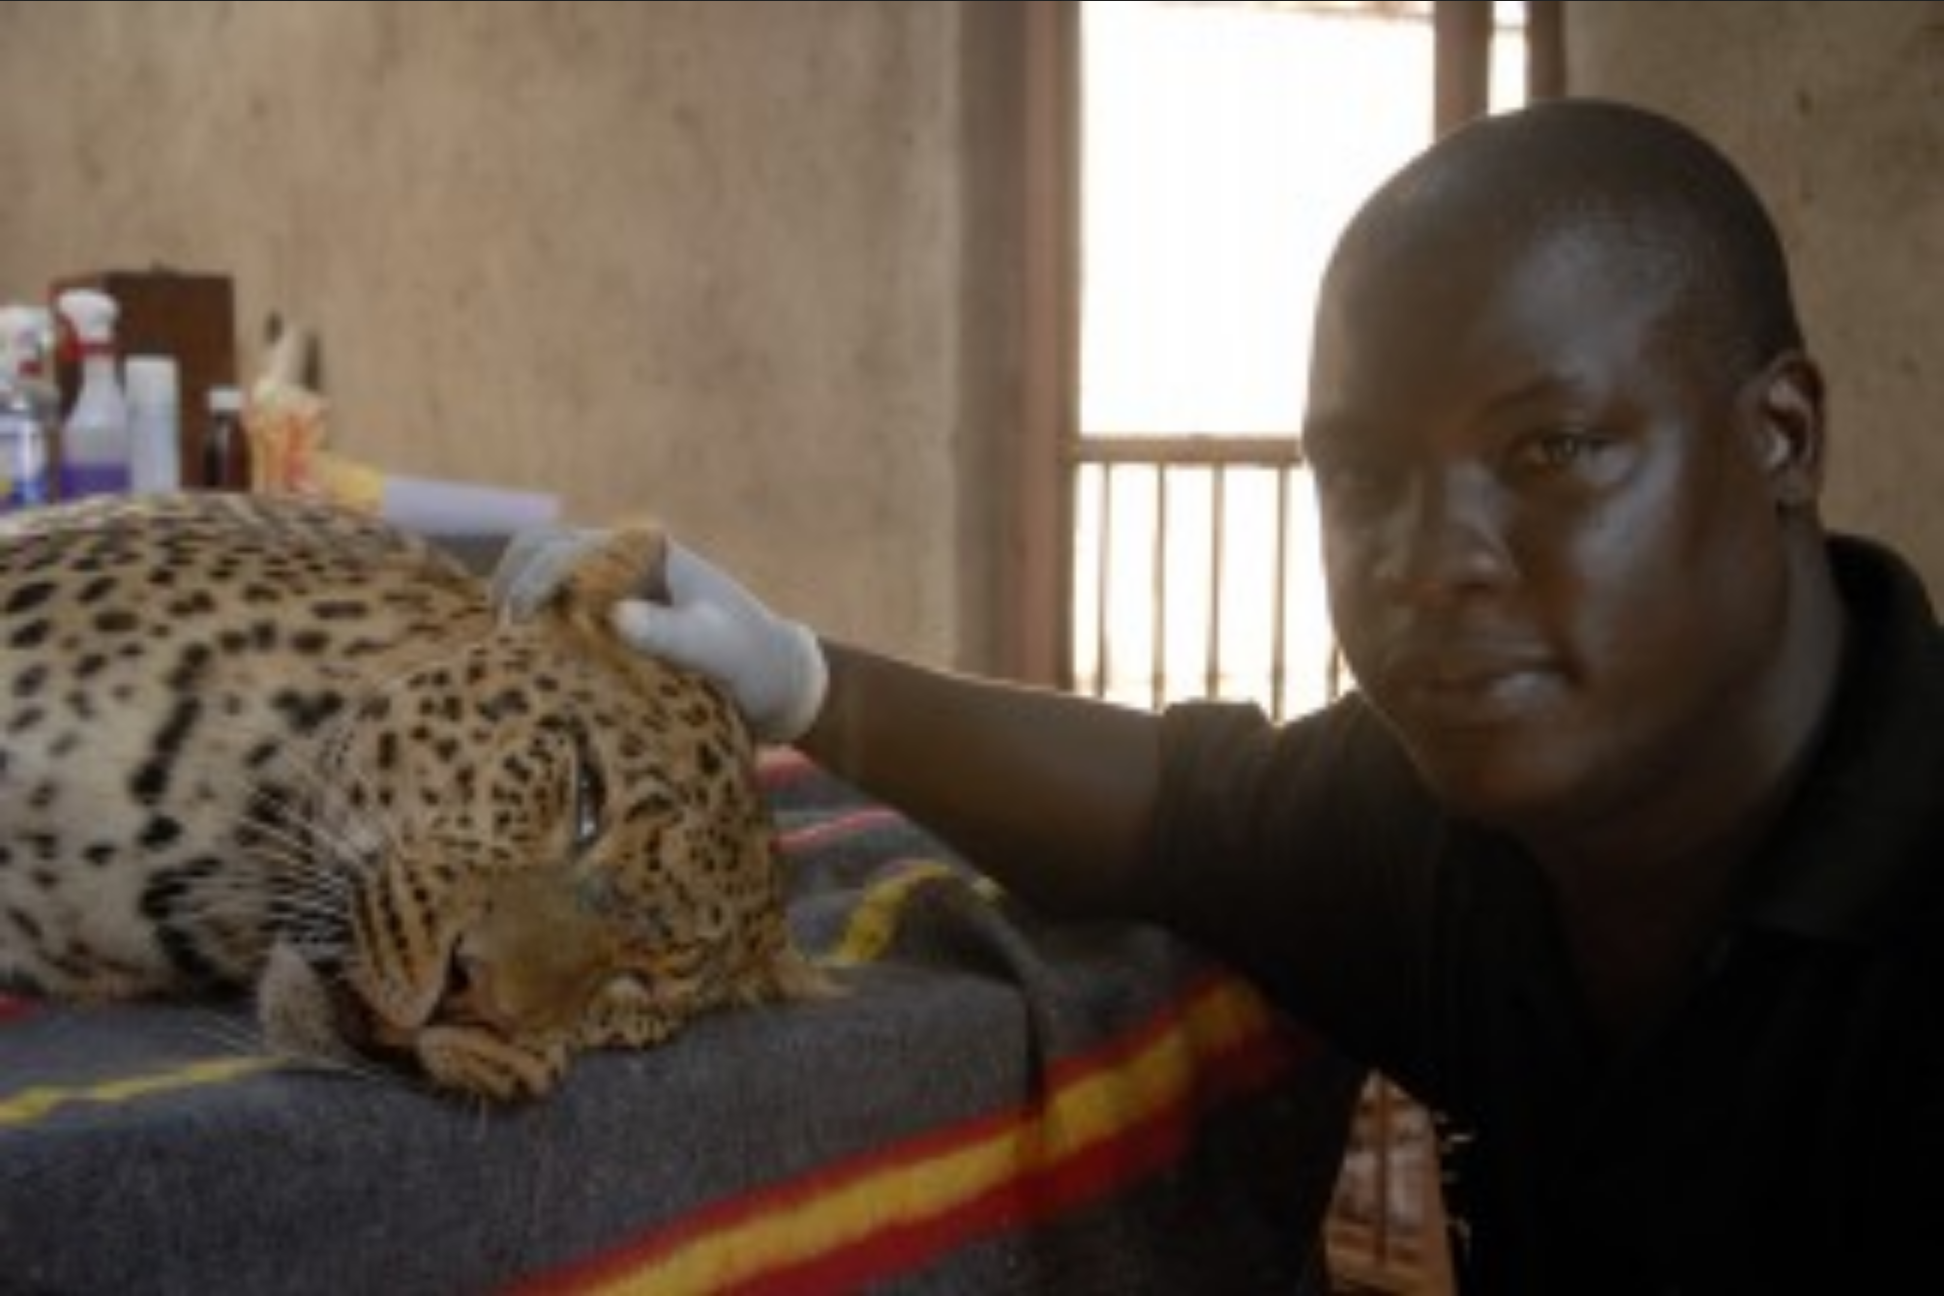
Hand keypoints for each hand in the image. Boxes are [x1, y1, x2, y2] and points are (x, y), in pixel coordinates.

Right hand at [489, 527, 827, 744]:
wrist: (775, 683)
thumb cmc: (752, 661)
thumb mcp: (719, 651)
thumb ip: (673, 634)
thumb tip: (616, 616)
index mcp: (647, 552)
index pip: (569, 549)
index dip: (535, 581)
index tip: (518, 624)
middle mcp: (623, 560)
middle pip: (541, 548)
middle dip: (513, 583)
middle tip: (500, 636)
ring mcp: (611, 586)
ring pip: (539, 571)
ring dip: (515, 599)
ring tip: (503, 647)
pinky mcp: (606, 616)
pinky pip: (553, 607)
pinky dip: (530, 623)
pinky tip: (520, 656)